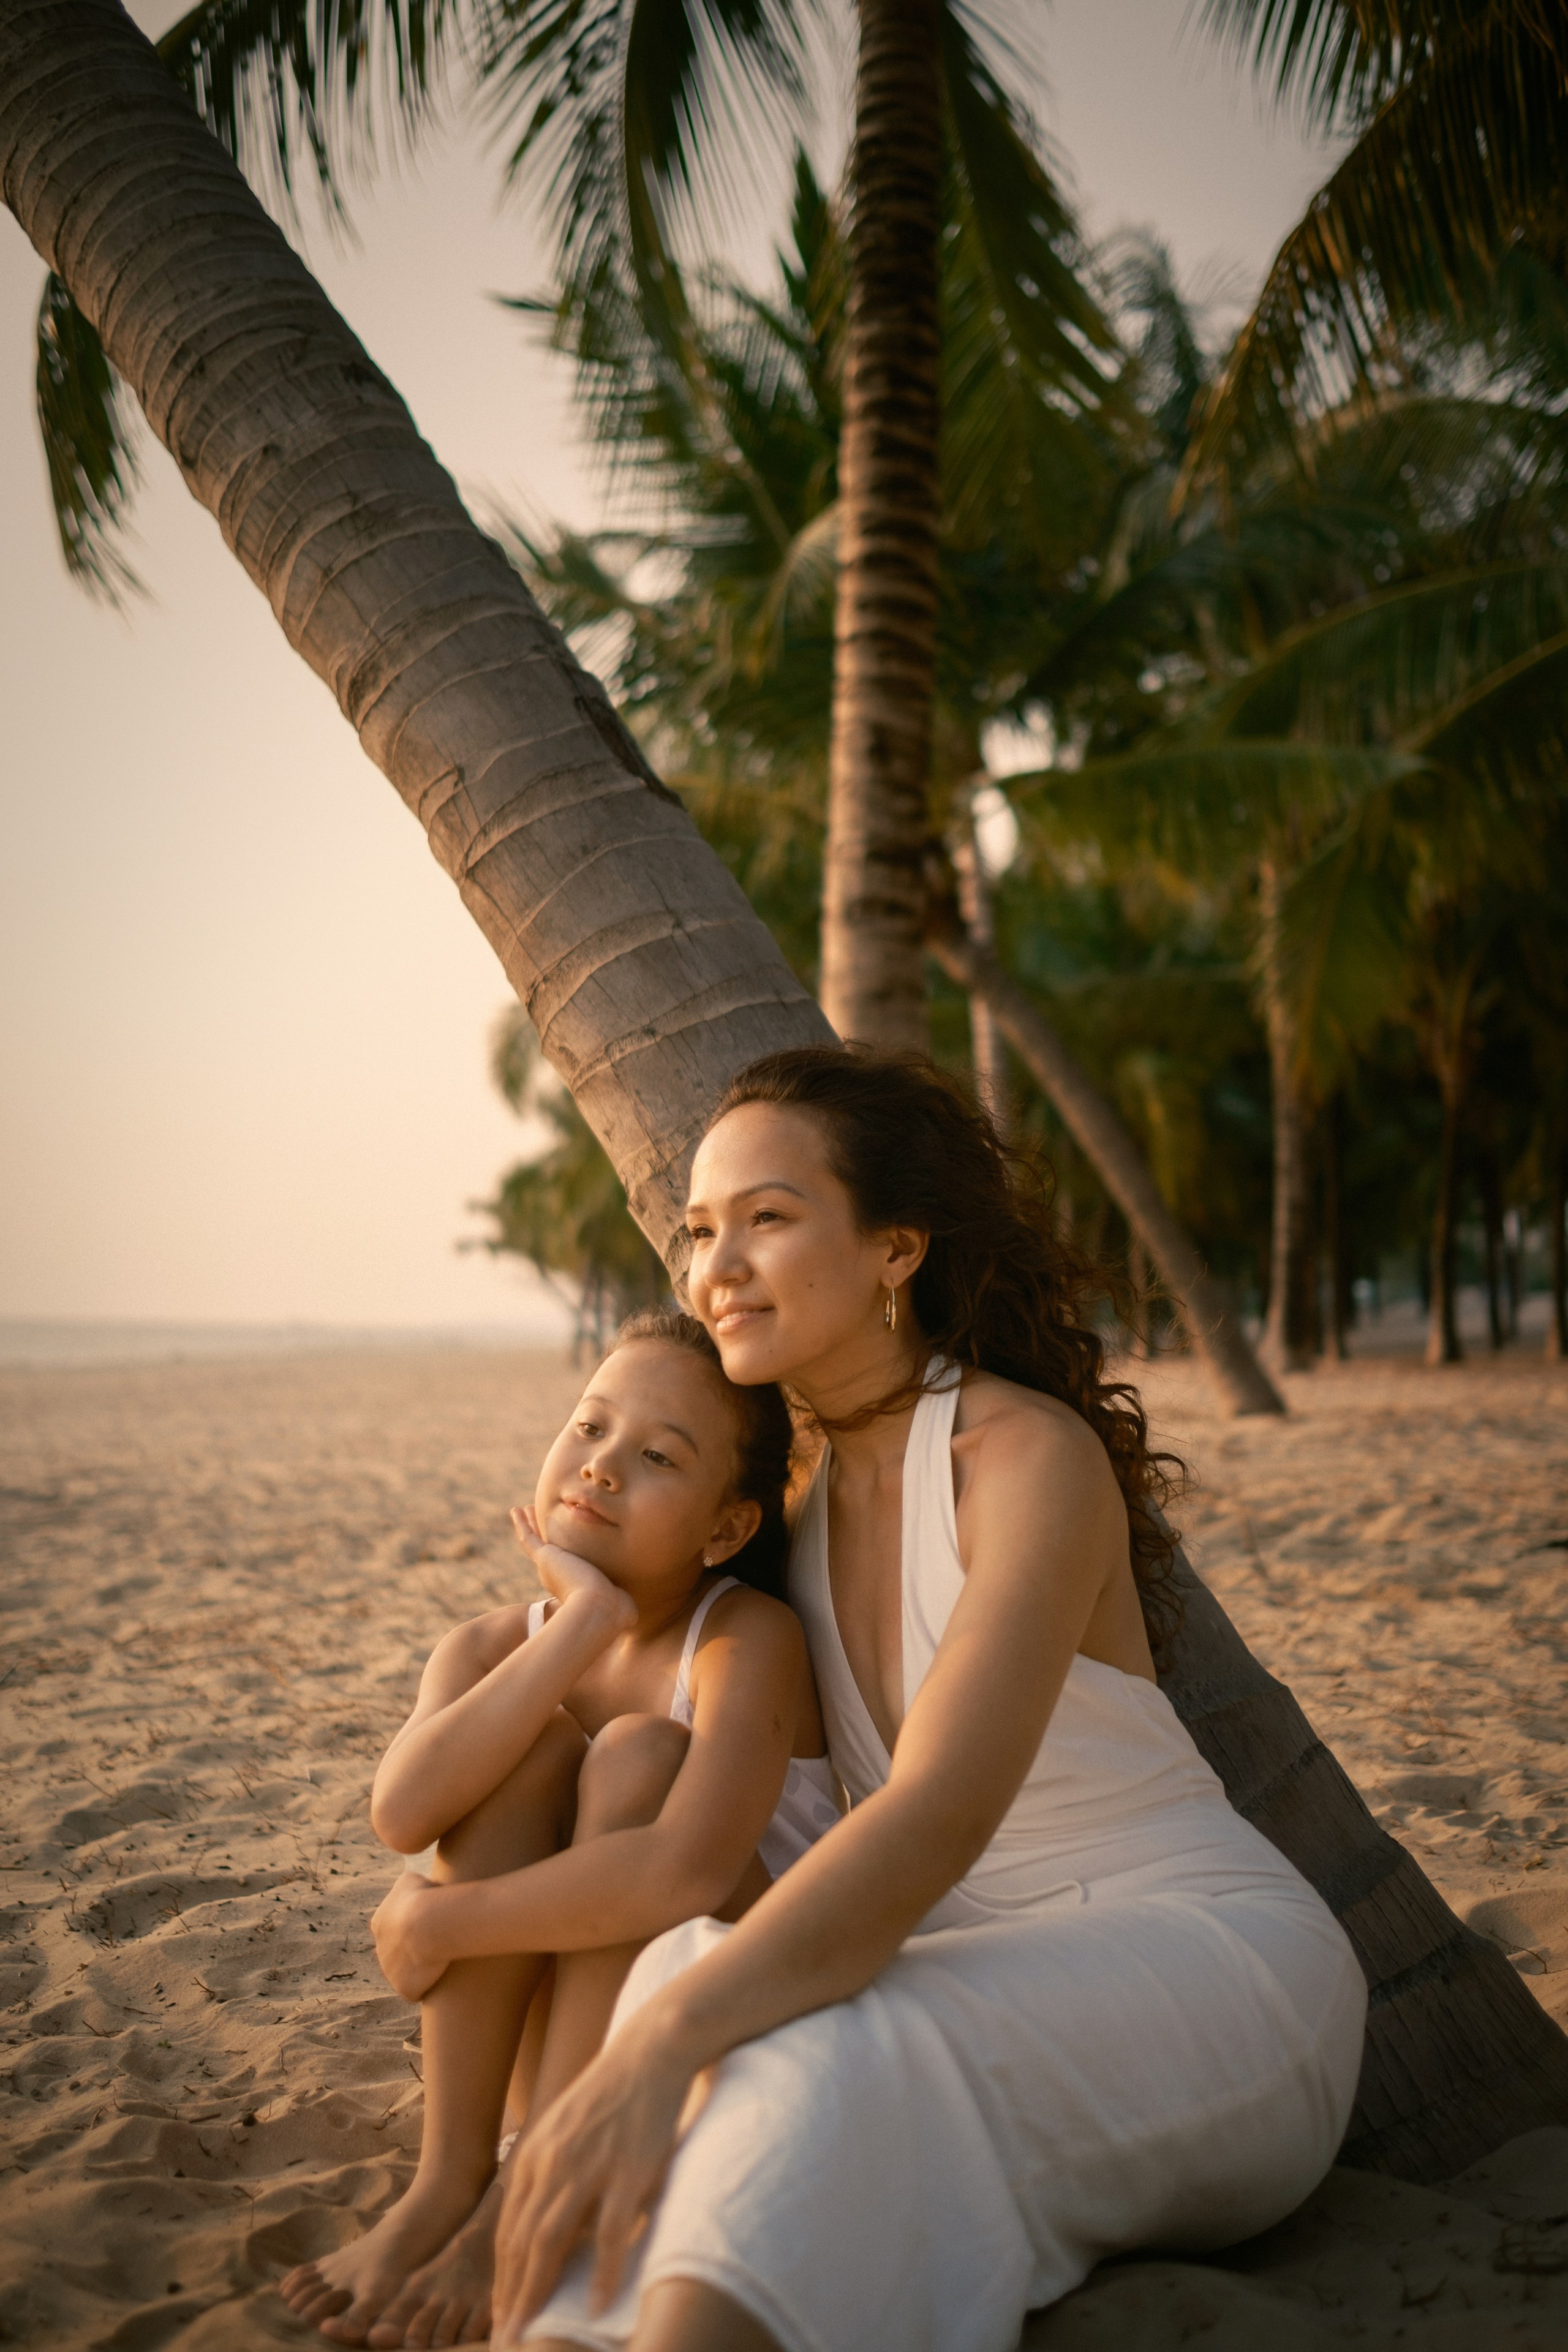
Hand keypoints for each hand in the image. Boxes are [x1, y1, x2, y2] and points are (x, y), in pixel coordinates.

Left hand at [370, 1869, 448, 2001]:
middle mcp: (380, 1950)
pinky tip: (444, 1975)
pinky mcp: (405, 1989)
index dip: (412, 1926)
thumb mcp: (410, 1880)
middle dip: (414, 1948)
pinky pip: (416, 1989)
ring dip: (421, 1968)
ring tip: (443, 1960)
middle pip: (397, 1952)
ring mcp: (390, 1973)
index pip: (394, 1928)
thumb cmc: (423, 1895)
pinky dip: (428, 1984)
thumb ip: (406, 1888)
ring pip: (406, 1972)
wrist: (430, 1924)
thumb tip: (414, 1890)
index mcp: (379, 1923)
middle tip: (438, 1941)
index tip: (431, 1923)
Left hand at [491, 2010, 694, 2337]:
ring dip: (537, 2292)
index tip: (499, 2312)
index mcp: (534, 2155)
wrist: (649, 2052)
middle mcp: (552, 2164)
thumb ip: (548, 2173)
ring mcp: (588, 2168)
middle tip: (505, 2337)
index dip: (502, 2276)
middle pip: (521, 2242)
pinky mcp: (628, 2172)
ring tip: (529, 2331)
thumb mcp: (564, 2129)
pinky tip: (594, 2305)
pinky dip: (600, 2273)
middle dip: (510, 2294)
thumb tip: (539, 2224)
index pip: (508, 2229)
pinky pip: (609, 2233)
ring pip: (550, 2241)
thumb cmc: (610, 2094)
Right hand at [510, 1506, 634, 1629]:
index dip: (564, 1554)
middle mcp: (556, 1577)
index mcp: (573, 1587)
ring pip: (535, 1542)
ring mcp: (549, 1567)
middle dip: (542, 1535)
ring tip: (522, 1511)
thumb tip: (628, 1605)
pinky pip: (529, 1538)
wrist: (599, 1610)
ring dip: (529, 1526)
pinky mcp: (545, 1558)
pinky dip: (522, 1524)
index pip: (566, 1566)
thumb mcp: (620, 1603)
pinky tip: (516, 1511)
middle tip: (534, 1519)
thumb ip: (620, 1598)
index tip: (563, 1545)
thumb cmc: (614, 1611)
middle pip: (547, 1551)